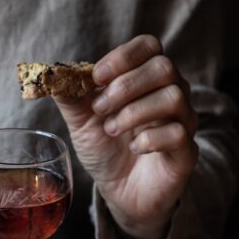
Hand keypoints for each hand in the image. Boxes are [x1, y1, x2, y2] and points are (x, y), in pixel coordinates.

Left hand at [54, 35, 198, 238]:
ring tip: (112, 130)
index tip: (97, 77)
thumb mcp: (81, 122)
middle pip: (163, 68)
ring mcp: (183, 121)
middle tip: (100, 109)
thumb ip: (70, 96)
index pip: (149, 46)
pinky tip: (134, 148)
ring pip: (173, 97)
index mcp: (147, 78)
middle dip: (125, 86)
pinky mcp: (187, 151)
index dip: (123, 56)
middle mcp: (171, 93)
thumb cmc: (106, 150)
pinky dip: (150, 139)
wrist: (119, 192)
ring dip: (135, 112)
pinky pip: (178, 133)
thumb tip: (51, 73)